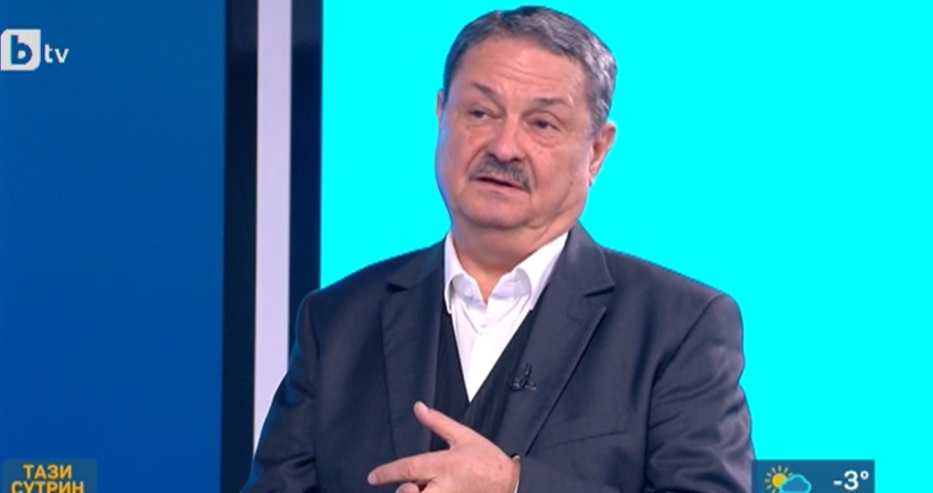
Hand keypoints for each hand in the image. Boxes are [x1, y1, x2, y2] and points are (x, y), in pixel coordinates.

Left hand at [368, 401, 519, 492]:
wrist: (510, 484)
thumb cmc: (488, 461)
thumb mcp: (462, 436)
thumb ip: (437, 422)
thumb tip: (418, 408)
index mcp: (444, 464)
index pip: (408, 469)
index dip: (386, 473)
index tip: (373, 477)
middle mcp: (444, 486)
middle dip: (403, 492)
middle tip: (408, 486)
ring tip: (424, 488)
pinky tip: (431, 492)